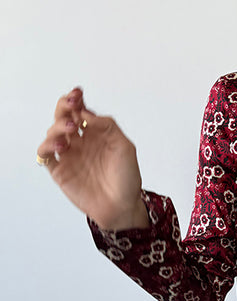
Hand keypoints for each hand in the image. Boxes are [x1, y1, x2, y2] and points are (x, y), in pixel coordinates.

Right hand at [36, 86, 148, 230]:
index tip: (78, 93)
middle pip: (63, 117)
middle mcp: (80, 142)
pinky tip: (61, 145)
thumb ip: (107, 126)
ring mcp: (69, 156)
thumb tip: (85, 113)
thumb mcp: (125, 147)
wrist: (122, 206)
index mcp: (95, 134)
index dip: (76, 100)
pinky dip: (48, 146)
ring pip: (53, 132)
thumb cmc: (127, 178)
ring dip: (59, 125)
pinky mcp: (60, 170)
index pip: (80, 110)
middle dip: (64, 106)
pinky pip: (45, 154)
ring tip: (72, 128)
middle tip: (70, 103)